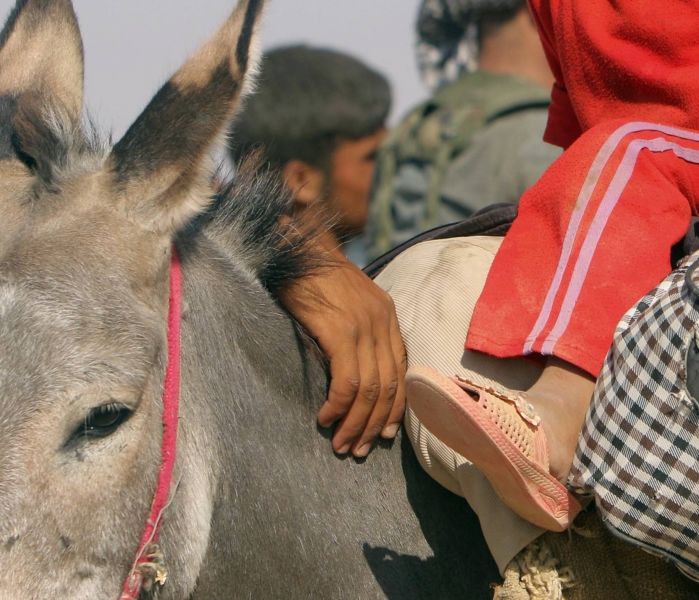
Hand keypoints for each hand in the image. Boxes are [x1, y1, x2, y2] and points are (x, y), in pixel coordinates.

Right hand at [276, 244, 406, 457]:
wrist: (296, 248)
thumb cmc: (315, 278)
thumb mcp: (349, 303)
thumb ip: (359, 333)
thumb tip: (355, 378)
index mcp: (388, 317)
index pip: (401, 373)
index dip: (394, 409)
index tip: (380, 434)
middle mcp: (383, 322)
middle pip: (388, 388)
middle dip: (373, 425)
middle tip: (355, 450)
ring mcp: (363, 326)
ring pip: (370, 390)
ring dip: (354, 423)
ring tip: (339, 443)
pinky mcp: (340, 330)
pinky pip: (347, 381)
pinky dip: (338, 406)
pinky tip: (325, 417)